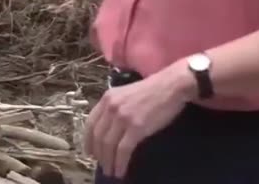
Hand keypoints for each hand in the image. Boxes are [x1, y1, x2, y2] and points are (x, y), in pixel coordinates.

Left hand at [84, 63, 194, 177]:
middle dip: (99, 155)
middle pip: (98, 136)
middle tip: (102, 166)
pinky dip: (120, 163)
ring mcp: (123, 117)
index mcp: (107, 98)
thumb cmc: (152, 90)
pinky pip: (123, 150)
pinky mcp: (136, 127)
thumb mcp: (126, 94)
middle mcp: (111, 107)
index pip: (90, 123)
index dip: (88, 140)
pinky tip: (120, 171)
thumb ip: (115, 107)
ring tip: (111, 172)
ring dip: (108, 162)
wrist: (171, 86)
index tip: (89, 152)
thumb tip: (109, 128)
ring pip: (108, 145)